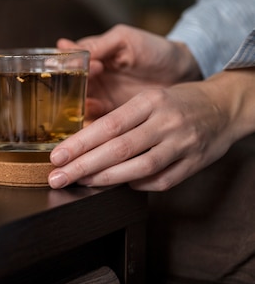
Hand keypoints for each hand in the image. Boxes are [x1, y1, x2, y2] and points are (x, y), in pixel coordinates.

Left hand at [47, 68, 254, 190]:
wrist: (225, 106)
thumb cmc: (177, 102)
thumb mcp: (147, 98)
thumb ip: (120, 118)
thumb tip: (82, 144)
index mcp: (150, 101)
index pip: (108, 125)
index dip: (80, 144)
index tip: (57, 156)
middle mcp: (166, 122)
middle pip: (119, 149)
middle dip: (83, 166)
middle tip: (58, 177)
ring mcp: (182, 145)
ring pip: (139, 168)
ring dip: (105, 179)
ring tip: (81, 182)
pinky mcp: (194, 164)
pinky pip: (161, 181)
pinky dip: (137, 185)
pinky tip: (120, 185)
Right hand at [57, 24, 201, 119]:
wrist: (185, 72)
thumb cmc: (155, 49)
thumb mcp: (124, 40)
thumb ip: (97, 45)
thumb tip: (63, 46)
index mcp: (91, 59)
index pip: (68, 65)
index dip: (71, 68)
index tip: (91, 67)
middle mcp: (91, 81)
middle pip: (68, 89)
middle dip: (70, 92)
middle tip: (85, 90)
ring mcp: (100, 99)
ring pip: (78, 107)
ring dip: (80, 107)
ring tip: (92, 103)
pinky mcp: (112, 117)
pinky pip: (96, 123)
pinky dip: (93, 123)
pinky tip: (99, 118)